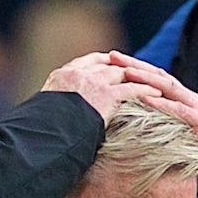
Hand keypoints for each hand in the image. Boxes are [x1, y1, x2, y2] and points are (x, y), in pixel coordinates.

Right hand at [40, 51, 162, 121]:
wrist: (43, 135)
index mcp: (61, 76)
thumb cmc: (40, 131)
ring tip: (153, 82)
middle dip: (125, 68)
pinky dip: (146, 90)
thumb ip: (55, 106)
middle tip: (139, 74)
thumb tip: (55, 114)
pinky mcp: (106, 96)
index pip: (87, 62)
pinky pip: (132, 89)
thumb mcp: (42, 112)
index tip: (112, 63)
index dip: (103, 62)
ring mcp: (93, 83)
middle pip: (108, 65)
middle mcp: (78, 74)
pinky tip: (157, 94)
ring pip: (122, 73)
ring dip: (139, 77)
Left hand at [109, 51, 197, 175]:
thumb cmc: (194, 142)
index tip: (110, 59)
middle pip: (158, 75)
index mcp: (177, 96)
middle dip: (135, 64)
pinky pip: (179, 110)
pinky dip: (163, 103)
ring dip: (146, 79)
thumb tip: (128, 113)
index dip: (132, 65)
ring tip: (127, 72)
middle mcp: (185, 96)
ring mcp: (194, 107)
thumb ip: (155, 116)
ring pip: (168, 87)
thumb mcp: (171, 125)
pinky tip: (147, 98)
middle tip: (113, 56)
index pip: (153, 75)